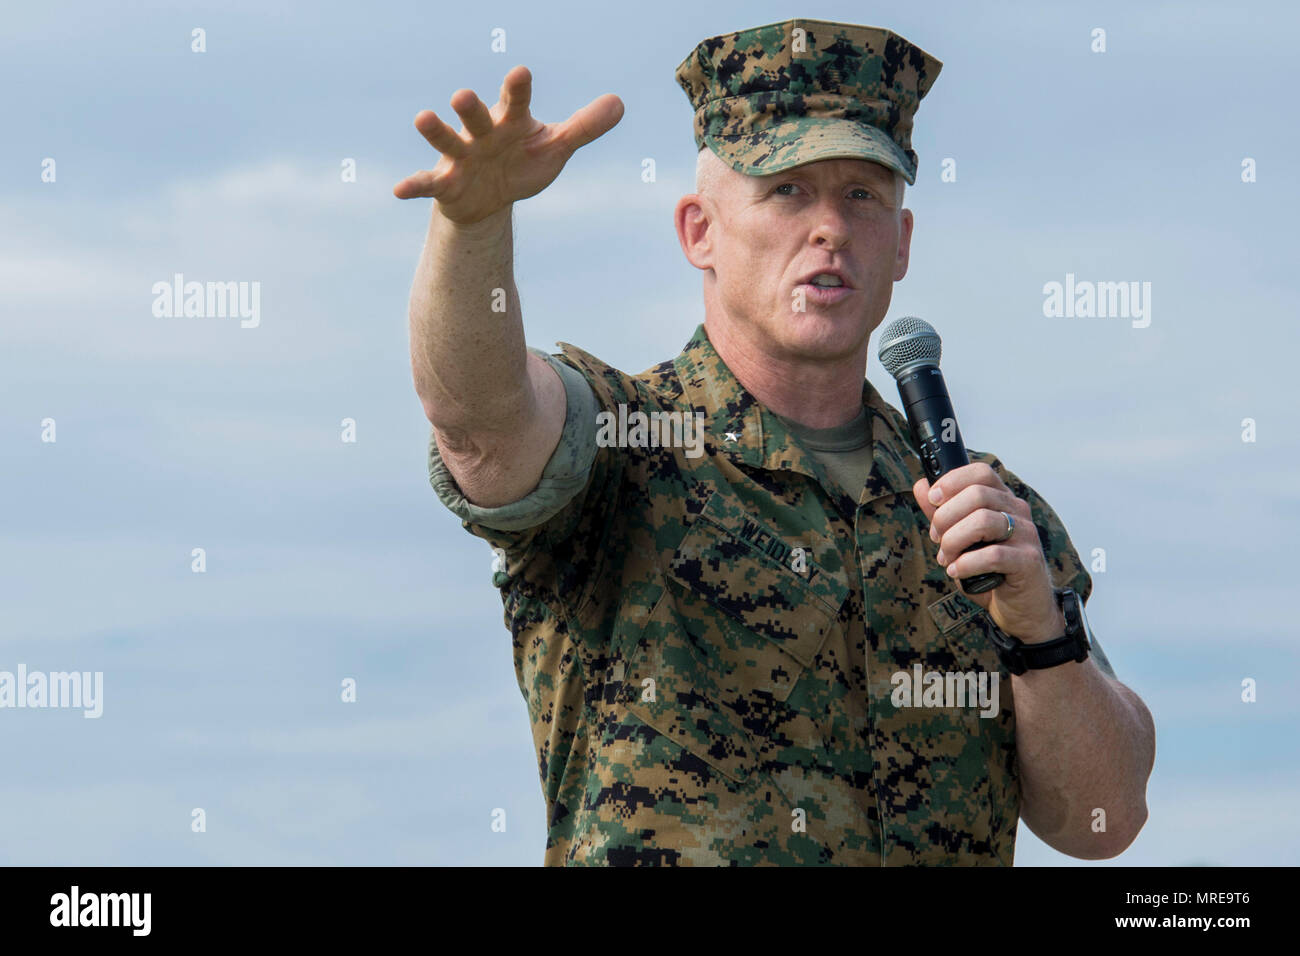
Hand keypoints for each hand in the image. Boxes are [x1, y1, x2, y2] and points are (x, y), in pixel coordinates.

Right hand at [392, 65, 624, 223]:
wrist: (492, 198)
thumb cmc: (522, 162)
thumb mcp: (556, 147)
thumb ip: (584, 126)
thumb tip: (620, 104)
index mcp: (510, 121)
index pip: (515, 101)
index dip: (517, 89)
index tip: (521, 74)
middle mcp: (482, 133)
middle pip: (477, 117)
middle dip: (470, 108)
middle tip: (462, 96)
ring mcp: (461, 157)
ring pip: (448, 141)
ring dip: (436, 132)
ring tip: (422, 118)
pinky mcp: (446, 183)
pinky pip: (428, 184)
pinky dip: (413, 185)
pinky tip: (398, 190)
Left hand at [913, 463, 1063, 642]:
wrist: (1023, 610)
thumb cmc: (990, 573)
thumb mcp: (961, 541)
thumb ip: (942, 514)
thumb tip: (920, 485)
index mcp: (1003, 501)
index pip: (981, 473)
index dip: (952, 481)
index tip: (933, 499)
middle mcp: (1018, 512)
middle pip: (977, 494)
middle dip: (945, 517)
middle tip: (937, 540)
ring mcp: (1026, 535)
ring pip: (983, 521)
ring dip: (953, 541)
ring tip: (947, 559)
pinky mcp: (1029, 561)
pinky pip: (992, 555)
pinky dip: (966, 564)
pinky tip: (957, 572)